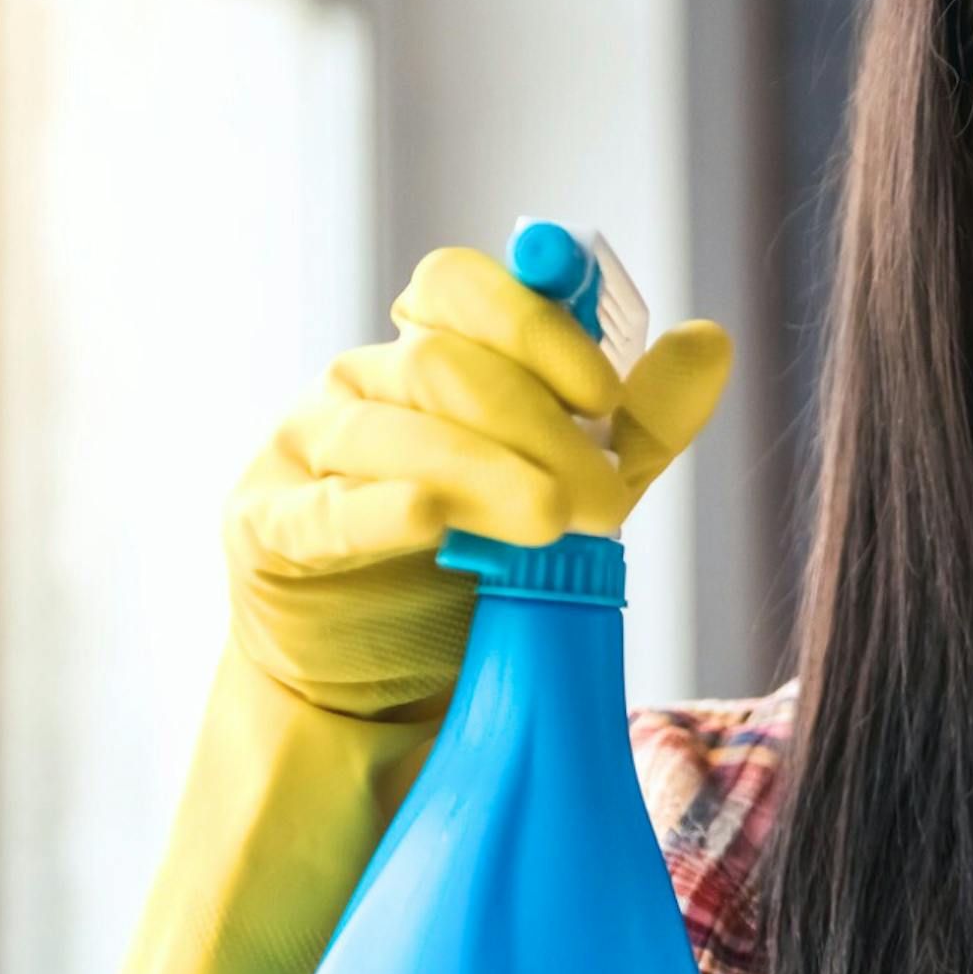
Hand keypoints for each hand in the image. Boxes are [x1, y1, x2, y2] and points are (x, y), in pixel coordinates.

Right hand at [225, 242, 733, 717]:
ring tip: (552, 522)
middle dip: (537, 428)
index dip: (533, 324)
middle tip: (605, 503)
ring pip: (392, 431)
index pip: (461, 289)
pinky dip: (380, 509)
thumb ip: (640, 424)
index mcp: (430, 355)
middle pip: (442, 365)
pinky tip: (432, 518)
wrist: (380, 685)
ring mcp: (305, 451)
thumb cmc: (471, 569)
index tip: (604, 391)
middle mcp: (362, 386)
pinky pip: (322, 509)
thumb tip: (709, 342)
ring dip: (483, 470)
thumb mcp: (578, 491)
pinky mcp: (264, 528)